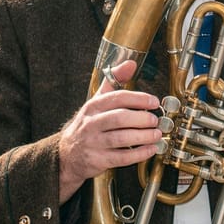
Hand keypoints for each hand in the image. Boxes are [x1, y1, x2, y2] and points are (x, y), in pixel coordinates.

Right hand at [57, 59, 162, 202]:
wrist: (67, 155)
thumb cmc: (88, 125)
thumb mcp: (96, 101)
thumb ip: (114, 82)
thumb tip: (130, 63)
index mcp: (93, 106)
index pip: (117, 98)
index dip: (138, 99)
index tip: (154, 102)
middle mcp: (91, 123)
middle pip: (119, 118)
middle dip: (142, 118)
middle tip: (156, 120)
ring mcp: (93, 143)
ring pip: (121, 138)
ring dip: (143, 136)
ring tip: (156, 134)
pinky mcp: (97, 160)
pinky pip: (122, 157)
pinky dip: (139, 154)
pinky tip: (150, 149)